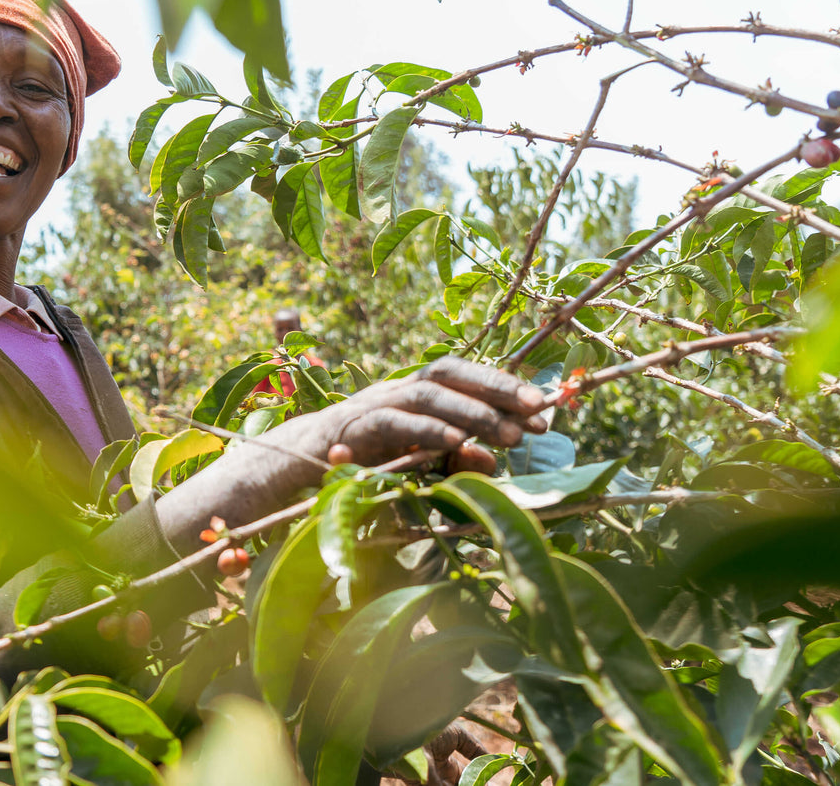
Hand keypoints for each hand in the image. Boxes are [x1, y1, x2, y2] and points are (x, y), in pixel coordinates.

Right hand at [321, 357, 549, 475]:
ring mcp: (373, 406)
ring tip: (507, 433)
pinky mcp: (352, 429)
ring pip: (426, 395)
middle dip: (496, 389)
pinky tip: (456, 442)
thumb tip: (490, 459)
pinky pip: (393, 424)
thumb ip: (452, 458)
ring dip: (471, 411)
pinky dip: (426, 431)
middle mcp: (396, 390)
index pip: (463, 377)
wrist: (296, 465)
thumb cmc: (359, 461)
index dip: (503, 388)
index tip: (544, 410)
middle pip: (449, 373)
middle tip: (537, 411)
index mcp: (413, 394)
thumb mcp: (417, 462)